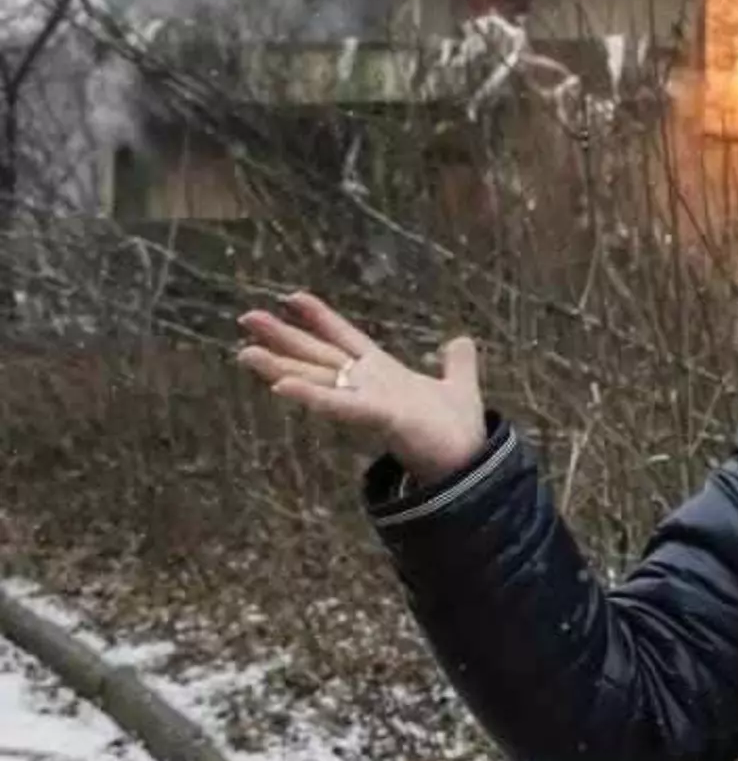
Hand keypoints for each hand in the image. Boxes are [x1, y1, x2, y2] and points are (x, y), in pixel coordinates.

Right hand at [234, 291, 486, 484]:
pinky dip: (312, 396)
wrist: (469, 463)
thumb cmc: (456, 430)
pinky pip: (341, 405)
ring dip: (280, 367)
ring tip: (245, 353)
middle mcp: (368, 385)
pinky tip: (281, 386)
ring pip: (317, 380)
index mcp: (383, 373)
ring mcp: (369, 402)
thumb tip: (460, 341)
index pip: (346, 338)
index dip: (321, 318)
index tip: (292, 296)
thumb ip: (457, 363)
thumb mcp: (458, 386)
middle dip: (283, 337)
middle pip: (319, 356)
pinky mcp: (381, 418)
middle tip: (246, 318)